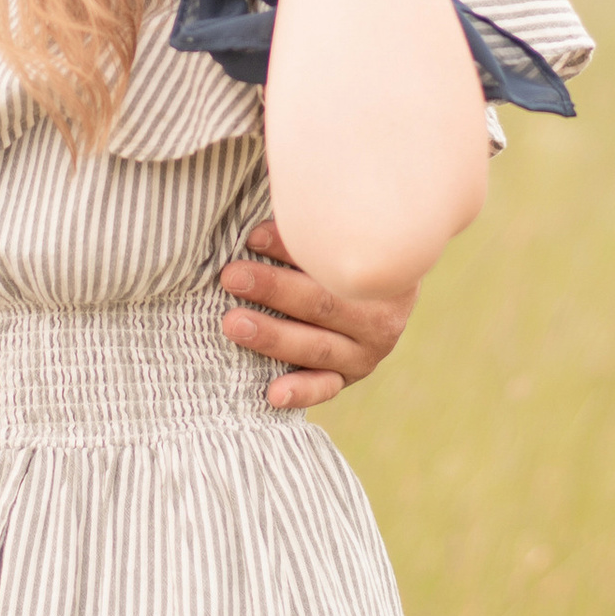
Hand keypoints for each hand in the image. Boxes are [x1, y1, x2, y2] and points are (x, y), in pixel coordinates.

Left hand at [218, 223, 416, 408]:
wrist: (380, 283)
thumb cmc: (347, 249)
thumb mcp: (340, 234)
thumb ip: (309, 227)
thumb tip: (260, 221)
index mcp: (383, 275)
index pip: (333, 262)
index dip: (290, 248)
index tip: (252, 237)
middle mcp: (380, 318)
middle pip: (321, 303)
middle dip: (273, 290)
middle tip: (231, 277)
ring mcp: (365, 353)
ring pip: (316, 346)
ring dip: (273, 337)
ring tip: (232, 323)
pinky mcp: (348, 377)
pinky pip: (324, 387)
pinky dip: (300, 391)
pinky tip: (273, 394)